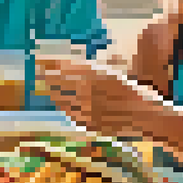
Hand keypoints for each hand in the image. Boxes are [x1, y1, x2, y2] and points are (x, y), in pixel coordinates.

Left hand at [38, 57, 159, 138]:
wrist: (145, 114)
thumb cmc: (129, 91)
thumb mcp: (109, 74)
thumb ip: (87, 71)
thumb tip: (64, 66)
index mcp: (93, 74)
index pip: (62, 66)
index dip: (48, 62)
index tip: (37, 60)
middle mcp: (87, 90)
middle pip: (57, 81)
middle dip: (45, 77)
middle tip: (36, 74)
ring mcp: (86, 108)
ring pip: (60, 99)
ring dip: (52, 92)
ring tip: (45, 88)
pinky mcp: (88, 123)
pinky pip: (69, 114)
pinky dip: (63, 107)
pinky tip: (61, 104)